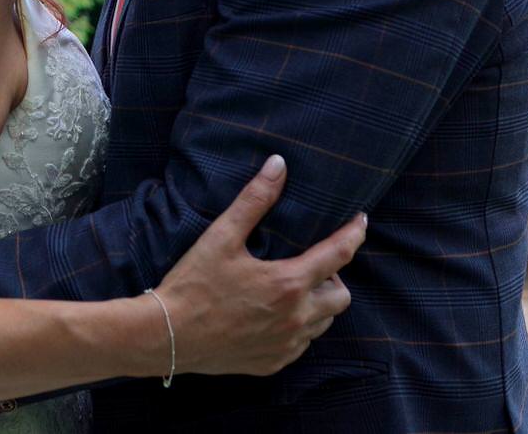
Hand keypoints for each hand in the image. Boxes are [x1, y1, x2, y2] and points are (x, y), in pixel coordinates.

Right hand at [150, 155, 363, 377]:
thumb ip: (254, 200)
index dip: (354, 234)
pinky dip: (298, 327)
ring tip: (291, 288)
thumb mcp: (221, 237)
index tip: (360, 221)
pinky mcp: (273, 362)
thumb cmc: (193, 285)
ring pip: (323, 323)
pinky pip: (301, 344)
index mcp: (288, 283)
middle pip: (341, 297)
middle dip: (334, 277)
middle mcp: (295, 318)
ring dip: (317, 303)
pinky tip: (273, 315)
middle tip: (310, 264)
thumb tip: (278, 165)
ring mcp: (286, 345)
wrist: (166, 336)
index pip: (339, 255)